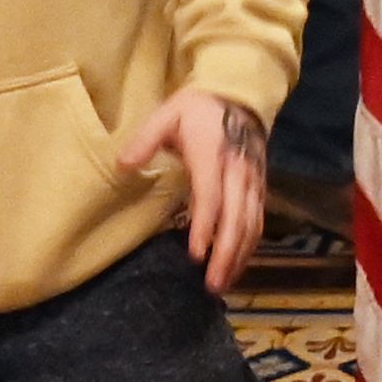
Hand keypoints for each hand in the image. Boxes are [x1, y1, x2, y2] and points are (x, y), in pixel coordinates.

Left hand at [117, 89, 266, 292]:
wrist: (240, 97)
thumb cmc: (198, 110)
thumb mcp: (167, 115)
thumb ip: (145, 139)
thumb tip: (122, 166)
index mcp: (212, 155)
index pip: (211, 196)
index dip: (205, 226)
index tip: (195, 254)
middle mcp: (237, 172)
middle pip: (236, 219)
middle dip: (226, 254)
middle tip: (212, 284)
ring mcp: (252, 182)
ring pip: (251, 225)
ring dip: (239, 257)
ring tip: (223, 284)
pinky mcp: (259, 189)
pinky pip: (258, 222)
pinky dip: (249, 247)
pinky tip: (237, 266)